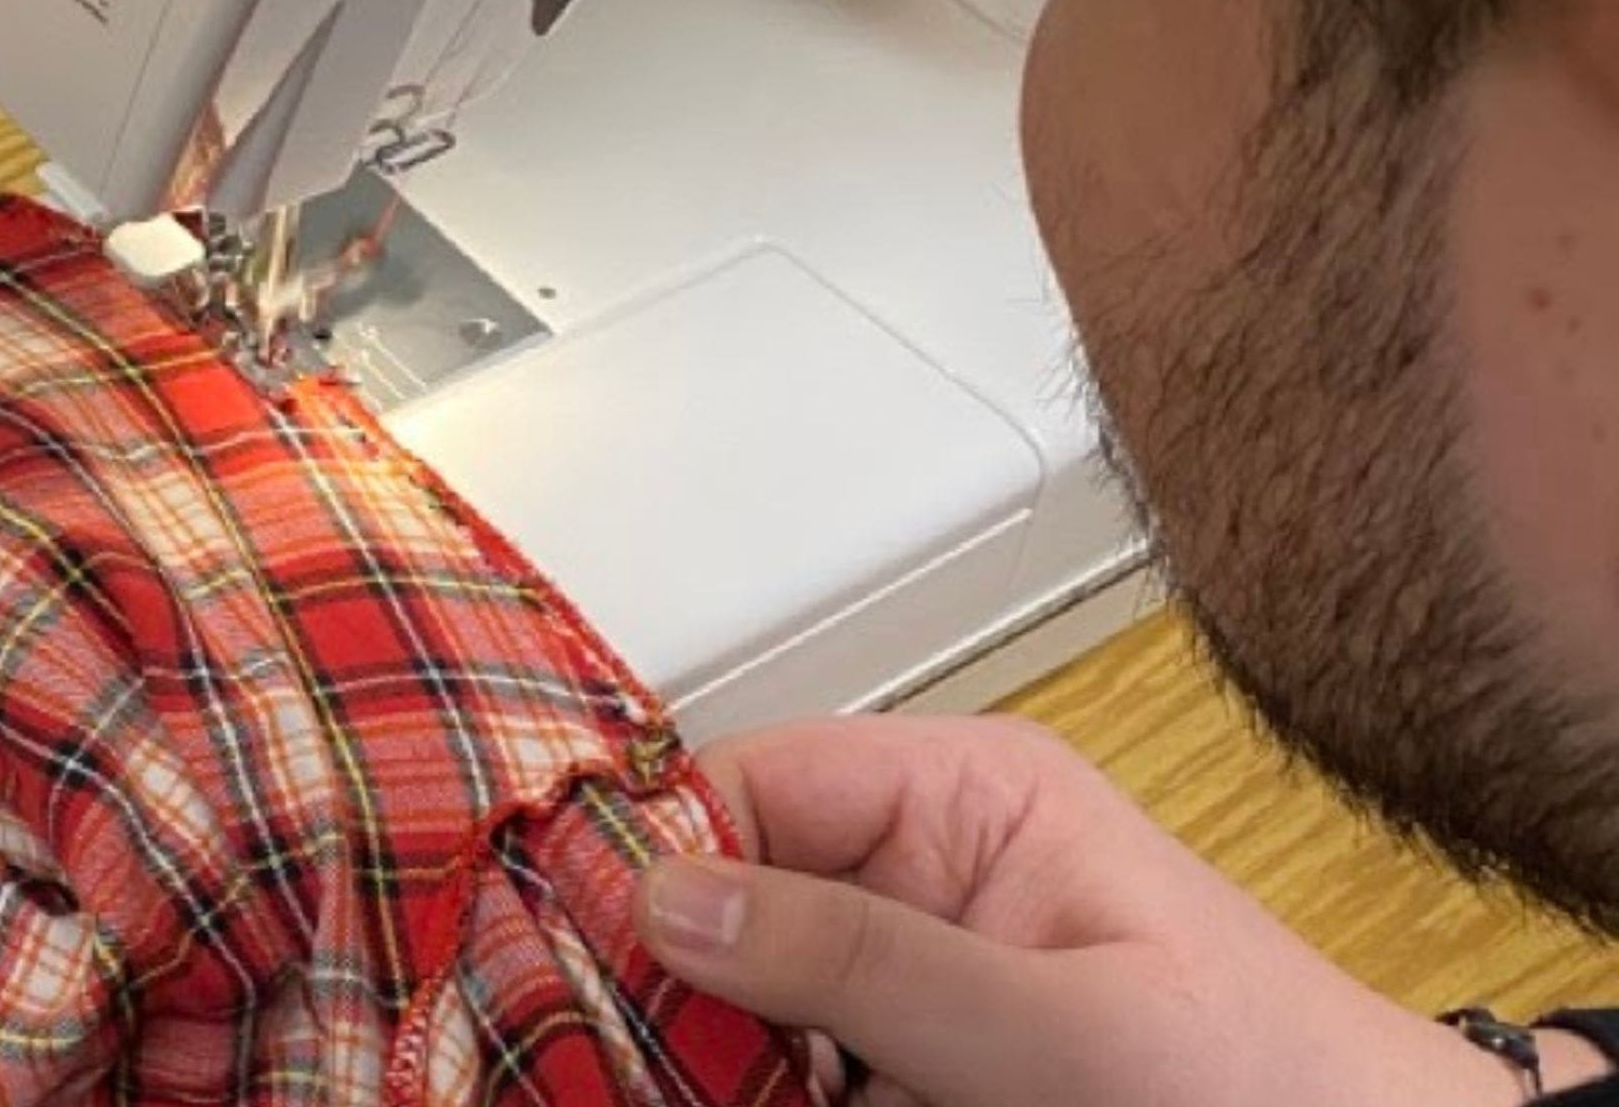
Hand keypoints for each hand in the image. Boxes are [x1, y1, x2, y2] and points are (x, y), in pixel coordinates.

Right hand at [636, 715, 1603, 1105]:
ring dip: (701, 1052)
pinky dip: (748, 1091)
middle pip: (722, 895)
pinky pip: (780, 1072)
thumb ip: (870, 959)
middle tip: (620, 1049)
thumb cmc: (1274, 1084)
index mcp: (962, 796)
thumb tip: (682, 895)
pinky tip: (727, 1100)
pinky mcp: (900, 1072)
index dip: (657, 851)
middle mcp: (916, 871)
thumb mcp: (1065, 1023)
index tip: (582, 935)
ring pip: (734, 997)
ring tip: (666, 1081)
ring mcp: (904, 979)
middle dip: (669, 975)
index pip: (751, 782)